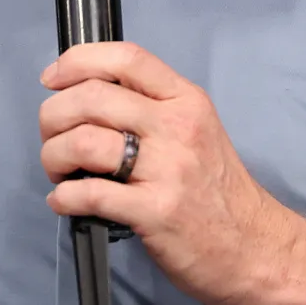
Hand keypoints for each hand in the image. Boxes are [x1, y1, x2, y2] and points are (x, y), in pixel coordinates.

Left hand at [38, 42, 294, 303]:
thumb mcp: (196, 128)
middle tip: (51, 136)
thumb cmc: (217, 190)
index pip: (126, 57)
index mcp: (186, 100)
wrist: (254, 247)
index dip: (78, 60)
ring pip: (84, 141)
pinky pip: (90, 193)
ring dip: (54, 156)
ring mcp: (168, 169)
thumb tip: (87, 93)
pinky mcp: (156, 211)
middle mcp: (178, 127)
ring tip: (58, 172)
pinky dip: (64, 197)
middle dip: (53, 115)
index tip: (53, 77)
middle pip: (92, 97)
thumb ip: (151, 106)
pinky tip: (65, 201)